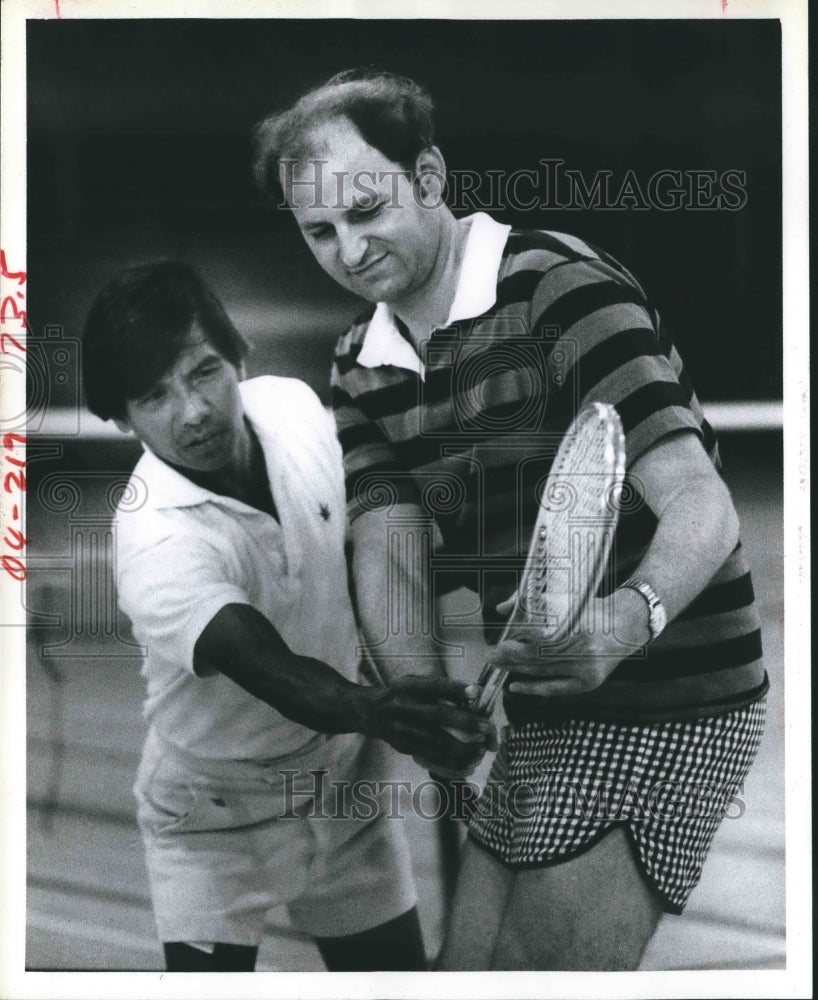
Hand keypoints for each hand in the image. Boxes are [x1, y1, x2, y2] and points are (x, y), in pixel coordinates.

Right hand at [357, 675, 496, 774]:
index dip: (454, 688)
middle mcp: (404, 707)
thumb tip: (474, 694)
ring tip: (481, 749)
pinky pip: (434, 759)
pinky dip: (455, 764)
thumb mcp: (415, 682)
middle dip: (466, 723)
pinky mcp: (406, 747)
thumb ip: (440, 688)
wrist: (370, 712)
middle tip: (486, 728)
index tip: (475, 691)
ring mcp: (404, 730)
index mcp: (408, 687)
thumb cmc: (402, 694)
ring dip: (464, 749)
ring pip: (438, 744)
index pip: (433, 685)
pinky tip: (470, 762)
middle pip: (438, 716)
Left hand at [489, 594, 641, 697]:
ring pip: (542, 672)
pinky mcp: (590, 682)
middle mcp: (583, 647)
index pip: (537, 637)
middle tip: (490, 655)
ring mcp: (587, 667)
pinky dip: (533, 688)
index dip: (516, 642)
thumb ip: (532, 601)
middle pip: (537, 656)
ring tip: (498, 665)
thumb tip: (501, 608)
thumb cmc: (591, 608)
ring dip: (517, 670)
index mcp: (577, 623)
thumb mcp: (565, 598)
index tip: (499, 641)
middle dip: (510, 657)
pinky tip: (515, 686)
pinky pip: (556, 688)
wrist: (628, 624)